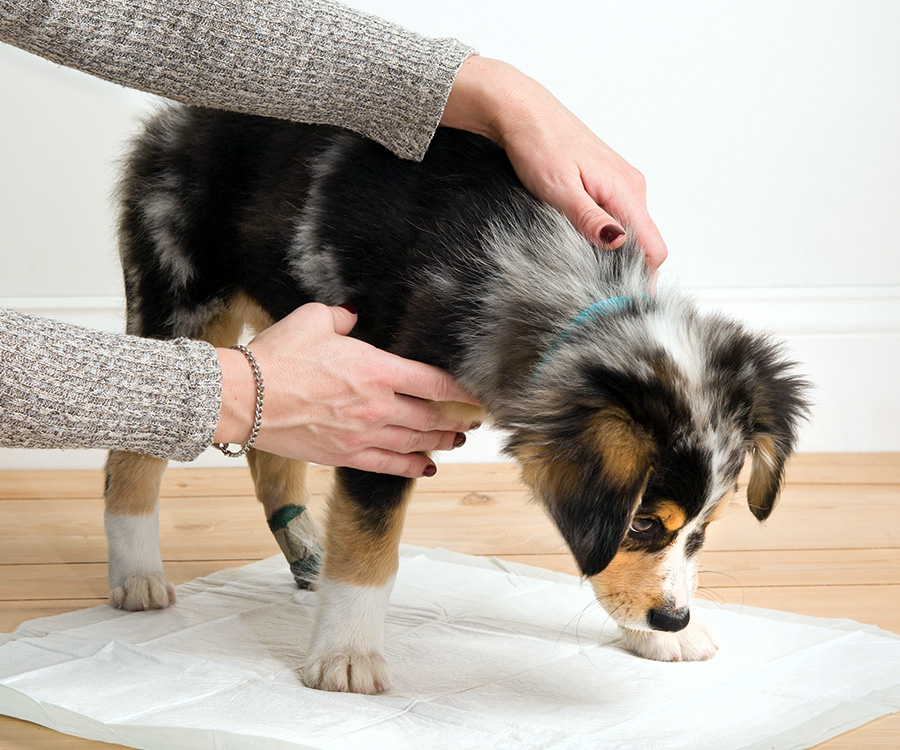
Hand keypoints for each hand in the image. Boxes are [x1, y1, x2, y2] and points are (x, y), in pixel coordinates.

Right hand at [214, 303, 478, 476]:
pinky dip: (412, 467)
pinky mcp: (344, 455)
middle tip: (471, 421)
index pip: (434, 382)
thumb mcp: (313, 320)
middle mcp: (377, 405)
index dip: (462, 390)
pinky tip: (427, 468)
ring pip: (414, 442)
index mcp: (377, 370)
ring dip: (439, 443)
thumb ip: (342, 317)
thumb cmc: (277, 356)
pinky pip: (388, 465)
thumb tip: (352, 315)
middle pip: (430, 417)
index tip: (478, 394)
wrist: (244, 397)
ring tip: (456, 441)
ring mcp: (363, 434)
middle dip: (455, 419)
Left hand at [441, 56, 666, 270]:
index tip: (618, 297)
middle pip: (645, 244)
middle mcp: (631, 187)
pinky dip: (605, 234)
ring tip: (583, 262)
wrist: (522, 113)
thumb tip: (617, 242)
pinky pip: (618, 217)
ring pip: (631, 231)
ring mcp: (621, 184)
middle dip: (625, 268)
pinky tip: (580, 237)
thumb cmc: (537, 143)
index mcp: (626, 190)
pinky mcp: (607, 183)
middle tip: (594, 287)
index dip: (641, 277)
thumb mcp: (558, 189)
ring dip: (613, 251)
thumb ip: (589, 218)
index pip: (654, 249)